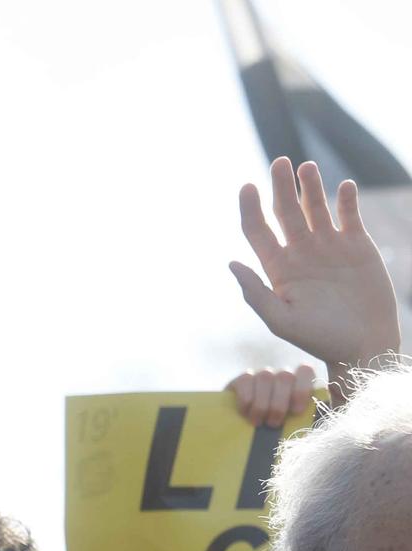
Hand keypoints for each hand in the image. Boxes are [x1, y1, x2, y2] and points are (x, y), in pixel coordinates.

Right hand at [228, 363, 319, 427]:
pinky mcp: (242, 380)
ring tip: (258, 422)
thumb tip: (316, 421)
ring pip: (265, 378)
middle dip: (279, 403)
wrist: (247, 433)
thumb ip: (308, 419)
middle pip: (284, 377)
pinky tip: (245, 413)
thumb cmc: (280, 430)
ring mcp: (261, 375)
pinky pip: (245, 381)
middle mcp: (282, 374)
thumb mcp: (298, 425)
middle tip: (273, 424)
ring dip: (262, 403)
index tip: (296, 412)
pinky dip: (246, 399)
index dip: (301, 390)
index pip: (305, 371)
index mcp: (301, 382)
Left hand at [232, 158, 400, 371]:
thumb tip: (231, 264)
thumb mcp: (281, 320)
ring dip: (311, 187)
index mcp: (277, 268)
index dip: (250, 208)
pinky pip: (349, 214)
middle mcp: (300, 252)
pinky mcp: (357, 244)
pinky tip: (344, 186)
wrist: (363, 343)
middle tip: (279, 162)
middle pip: (285, 211)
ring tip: (306, 168)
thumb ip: (256, 293)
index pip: (257, 230)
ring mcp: (328, 245)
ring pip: (316, 207)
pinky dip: (347, 199)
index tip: (247, 186)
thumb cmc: (319, 338)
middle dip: (281, 187)